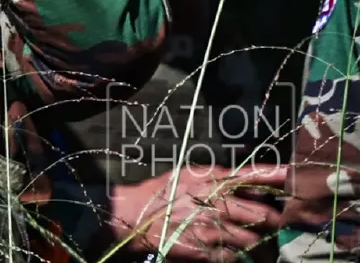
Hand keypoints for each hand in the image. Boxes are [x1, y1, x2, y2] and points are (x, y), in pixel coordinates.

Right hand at [111, 165, 285, 261]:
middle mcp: (218, 204)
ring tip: (256, 242)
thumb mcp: (190, 174)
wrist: (135, 216)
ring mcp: (214, 229)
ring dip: (259, 243)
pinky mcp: (207, 251)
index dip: (276, 177)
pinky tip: (233, 251)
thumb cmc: (162, 192)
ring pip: (255, 241)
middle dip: (274, 221)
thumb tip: (249, 182)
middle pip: (265, 215)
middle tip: (276, 223)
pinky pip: (236, 258)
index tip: (292, 178)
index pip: (252, 176)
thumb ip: (220, 177)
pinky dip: (239, 256)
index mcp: (214, 181)